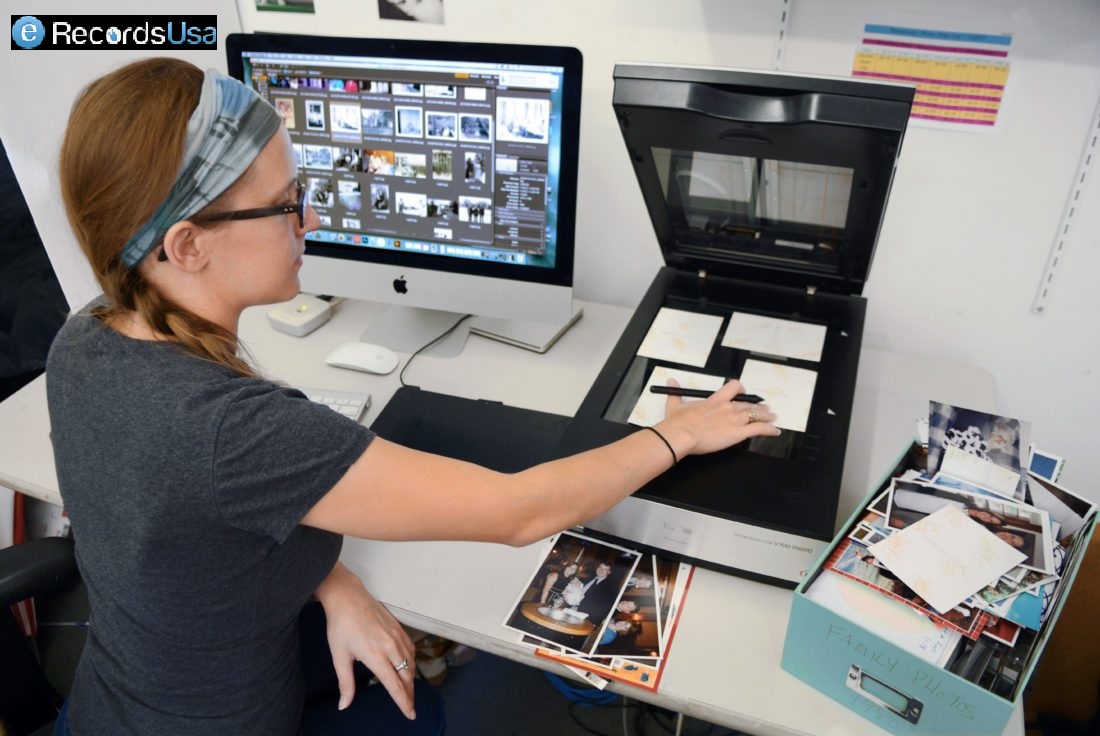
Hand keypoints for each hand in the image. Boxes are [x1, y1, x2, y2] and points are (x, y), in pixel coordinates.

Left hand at [314, 563, 416, 718]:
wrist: (347, 597)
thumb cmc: (340, 625)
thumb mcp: (339, 657)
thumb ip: (345, 683)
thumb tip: (344, 704)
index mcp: (375, 656)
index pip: (394, 685)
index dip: (403, 702)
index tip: (410, 713)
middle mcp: (390, 647)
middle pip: (406, 677)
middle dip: (409, 694)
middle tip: (409, 706)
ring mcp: (396, 636)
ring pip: (410, 663)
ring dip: (411, 678)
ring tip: (408, 690)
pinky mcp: (398, 628)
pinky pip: (410, 649)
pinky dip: (411, 661)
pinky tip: (407, 666)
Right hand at [657, 378, 779, 456]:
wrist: (681, 434)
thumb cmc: (678, 422)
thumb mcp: (675, 405)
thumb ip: (675, 393)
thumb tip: (671, 381)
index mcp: (714, 401)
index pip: (733, 389)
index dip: (741, 390)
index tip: (744, 393)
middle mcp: (727, 407)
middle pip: (748, 404)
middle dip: (758, 407)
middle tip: (765, 409)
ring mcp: (735, 420)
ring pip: (757, 414)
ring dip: (767, 416)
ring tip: (773, 418)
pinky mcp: (738, 432)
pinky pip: (759, 429)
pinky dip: (769, 430)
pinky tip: (775, 431)